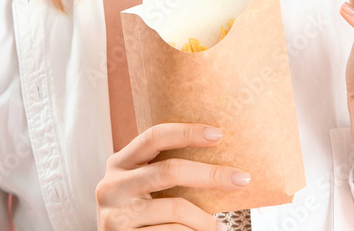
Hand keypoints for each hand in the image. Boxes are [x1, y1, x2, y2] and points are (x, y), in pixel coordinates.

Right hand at [95, 122, 249, 229]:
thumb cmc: (139, 214)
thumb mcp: (141, 187)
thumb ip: (163, 171)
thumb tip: (220, 161)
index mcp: (119, 163)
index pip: (153, 137)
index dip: (186, 132)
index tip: (218, 134)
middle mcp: (111, 185)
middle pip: (169, 170)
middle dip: (211, 174)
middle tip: (242, 179)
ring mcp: (114, 215)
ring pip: (175, 208)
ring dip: (205, 219)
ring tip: (220, 227)